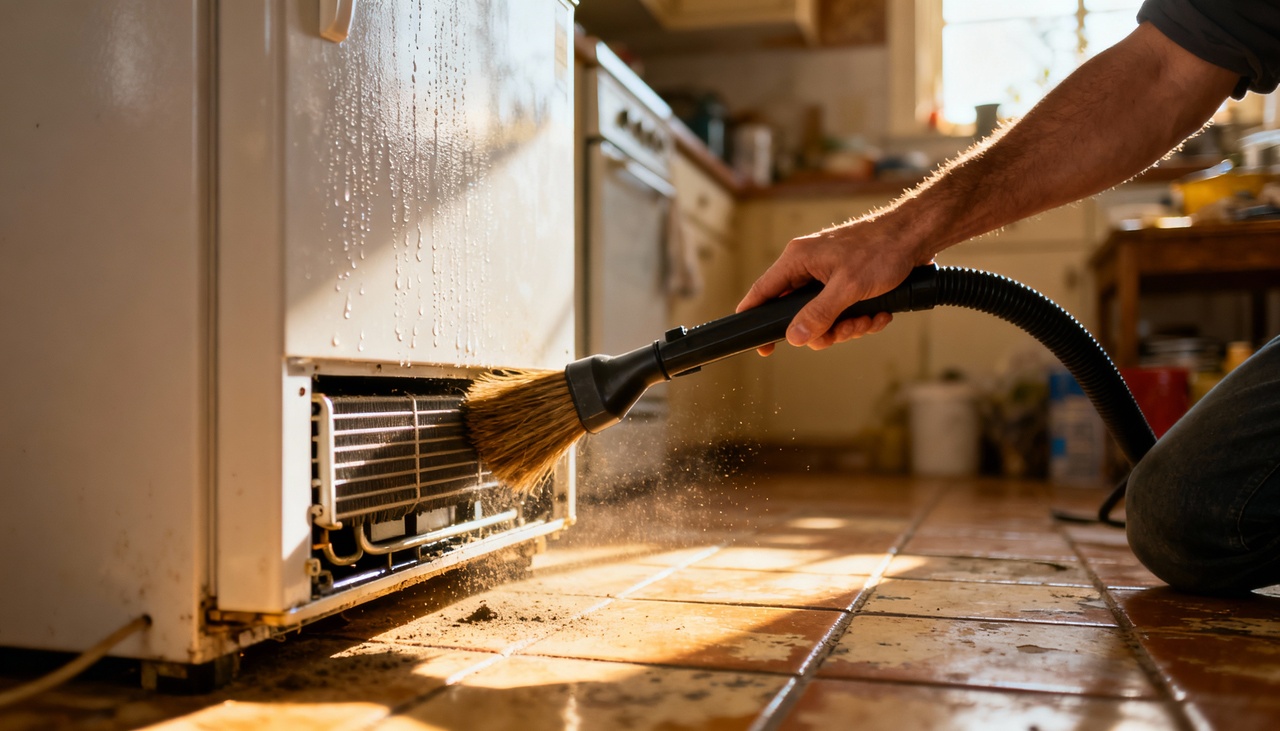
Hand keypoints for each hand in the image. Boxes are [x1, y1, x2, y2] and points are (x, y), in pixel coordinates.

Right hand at [736, 217, 928, 355]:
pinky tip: (879, 313)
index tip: (761, 347)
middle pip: (798, 313)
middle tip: (845, 331)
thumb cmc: (881, 250)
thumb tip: (795, 337)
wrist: (915, 235)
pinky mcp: (845, 281)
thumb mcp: (848, 287)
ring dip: (847, 326)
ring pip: (823, 316)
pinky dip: (860, 317)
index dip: (755, 319)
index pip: (763, 292)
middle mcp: (807, 266)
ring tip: (870, 319)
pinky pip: (841, 310)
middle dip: (825, 329)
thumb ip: (818, 313)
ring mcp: (826, 274)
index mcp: (797, 259)